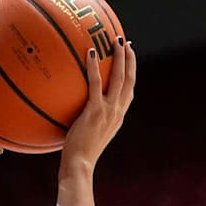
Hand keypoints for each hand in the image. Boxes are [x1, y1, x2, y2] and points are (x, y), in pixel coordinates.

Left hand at [61, 38, 136, 170]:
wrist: (79, 164)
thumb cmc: (78, 154)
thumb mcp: (87, 135)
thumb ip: (87, 121)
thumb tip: (73, 113)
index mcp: (118, 116)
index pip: (129, 91)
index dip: (131, 73)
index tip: (129, 59)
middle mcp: (118, 111)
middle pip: (129, 79)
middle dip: (130, 59)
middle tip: (125, 42)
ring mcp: (108, 110)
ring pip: (120, 78)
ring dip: (120, 57)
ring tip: (116, 40)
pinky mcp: (95, 111)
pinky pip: (95, 83)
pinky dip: (94, 67)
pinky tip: (90, 52)